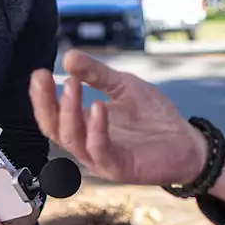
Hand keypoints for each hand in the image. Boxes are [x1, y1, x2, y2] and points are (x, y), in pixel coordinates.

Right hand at [29, 49, 207, 185]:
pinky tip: (99, 106)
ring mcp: (101, 158)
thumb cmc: (153, 116)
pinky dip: (96, 129)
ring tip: (72, 84)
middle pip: (53, 128)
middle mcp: (87, 143)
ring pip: (72, 139)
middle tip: (45, 77)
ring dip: (69, 111)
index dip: (42, 96)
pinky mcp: (118, 168)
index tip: (39, 73)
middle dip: (45, 103)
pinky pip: (100, 150)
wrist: (186, 141)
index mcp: (85, 125)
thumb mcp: (124, 85)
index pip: (53, 114)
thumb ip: (97, 73)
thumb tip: (69, 57)